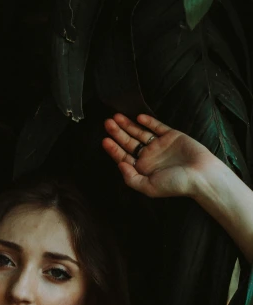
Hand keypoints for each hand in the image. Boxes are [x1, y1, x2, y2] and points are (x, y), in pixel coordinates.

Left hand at [102, 113, 216, 198]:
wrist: (201, 175)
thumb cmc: (176, 184)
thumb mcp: (148, 187)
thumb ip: (131, 178)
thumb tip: (119, 164)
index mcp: (142, 170)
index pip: (123, 157)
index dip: (113, 149)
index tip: (104, 140)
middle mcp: (149, 157)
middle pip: (129, 142)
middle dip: (117, 133)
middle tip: (107, 123)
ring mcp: (159, 145)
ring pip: (140, 133)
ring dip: (128, 125)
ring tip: (116, 117)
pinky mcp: (171, 136)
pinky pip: (157, 126)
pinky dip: (148, 121)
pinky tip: (138, 117)